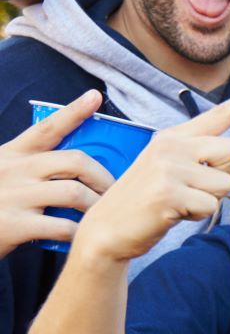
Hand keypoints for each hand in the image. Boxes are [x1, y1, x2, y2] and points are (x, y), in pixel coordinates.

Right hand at [0, 89, 114, 255]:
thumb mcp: (4, 178)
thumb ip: (32, 170)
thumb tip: (78, 168)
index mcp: (11, 155)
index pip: (46, 128)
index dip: (73, 112)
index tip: (95, 97)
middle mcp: (13, 170)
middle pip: (74, 161)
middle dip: (103, 177)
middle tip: (114, 192)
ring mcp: (14, 196)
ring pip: (75, 193)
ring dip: (97, 207)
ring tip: (103, 217)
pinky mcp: (14, 225)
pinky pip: (63, 226)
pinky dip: (80, 232)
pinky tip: (83, 236)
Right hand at [73, 83, 229, 262]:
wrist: (107, 230)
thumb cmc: (149, 204)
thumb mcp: (183, 181)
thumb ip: (216, 172)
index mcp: (173, 137)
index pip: (217, 116)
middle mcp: (170, 144)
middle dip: (221, 175)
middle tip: (189, 189)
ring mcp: (167, 166)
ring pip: (225, 181)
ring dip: (210, 199)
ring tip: (179, 202)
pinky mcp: (168, 192)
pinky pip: (211, 205)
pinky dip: (198, 215)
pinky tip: (173, 214)